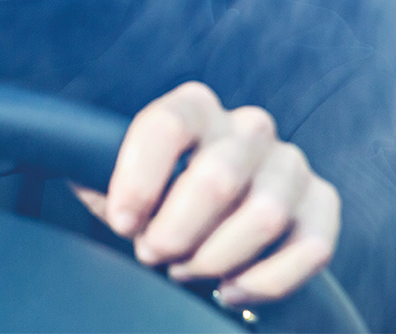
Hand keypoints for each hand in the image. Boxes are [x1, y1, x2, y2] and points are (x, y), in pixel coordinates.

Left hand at [72, 81, 339, 305]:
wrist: (207, 219)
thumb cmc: (153, 196)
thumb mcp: (114, 179)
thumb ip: (91, 171)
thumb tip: (72, 167)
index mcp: (192, 106)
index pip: (166, 125)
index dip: (139, 178)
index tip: (123, 221)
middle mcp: (248, 126)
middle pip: (217, 178)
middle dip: (177, 231)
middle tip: (153, 254)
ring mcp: (290, 163)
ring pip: (264, 216)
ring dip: (216, 258)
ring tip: (185, 271)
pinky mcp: (322, 204)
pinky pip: (310, 249)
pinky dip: (264, 281)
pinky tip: (229, 289)